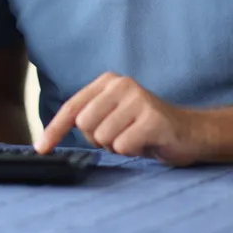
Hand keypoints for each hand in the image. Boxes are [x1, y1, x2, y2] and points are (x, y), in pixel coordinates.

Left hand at [36, 72, 203, 165]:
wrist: (191, 132)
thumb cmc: (145, 128)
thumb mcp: (112, 116)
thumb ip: (88, 118)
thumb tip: (49, 138)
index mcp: (107, 81)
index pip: (72, 108)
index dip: (54, 130)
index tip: (41, 148)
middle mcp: (121, 84)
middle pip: (84, 125)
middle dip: (99, 140)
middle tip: (121, 136)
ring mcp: (138, 99)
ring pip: (103, 137)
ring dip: (117, 146)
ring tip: (135, 137)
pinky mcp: (152, 118)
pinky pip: (123, 145)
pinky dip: (132, 151)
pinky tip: (146, 142)